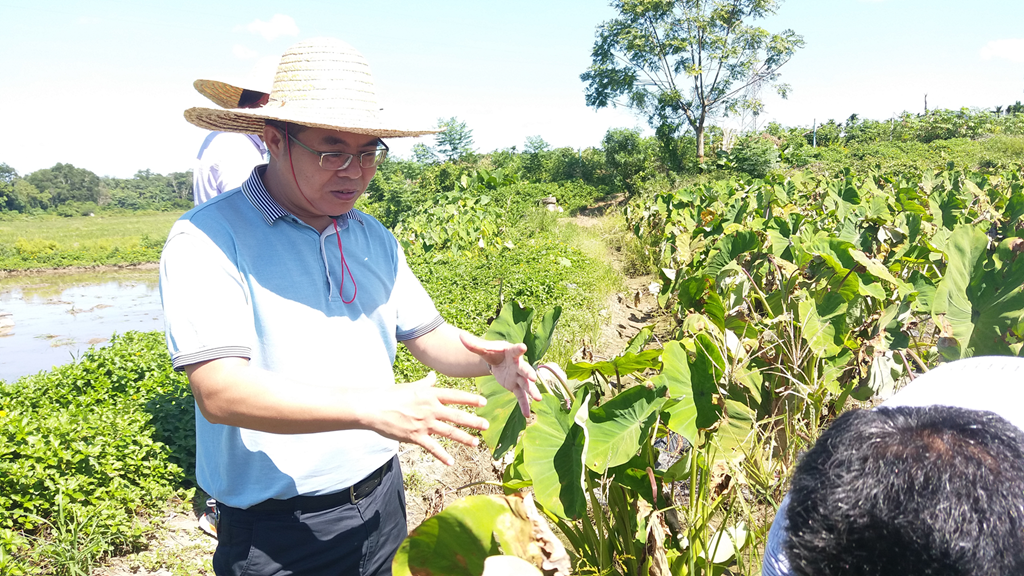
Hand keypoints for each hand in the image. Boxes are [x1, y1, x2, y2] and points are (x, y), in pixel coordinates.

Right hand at [368, 372, 488, 465]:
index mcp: (430, 395)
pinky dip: (442, 456)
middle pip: (456, 415)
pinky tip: (451, 462)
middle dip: (473, 421)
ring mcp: (424, 424)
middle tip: (486, 425)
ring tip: (475, 443)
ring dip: (464, 438)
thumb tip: (433, 376)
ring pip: (449, 432)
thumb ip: (425, 383)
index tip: (484, 402)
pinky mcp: (415, 437)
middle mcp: (430, 409)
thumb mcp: (411, 386)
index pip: (455, 396)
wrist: (373, 407)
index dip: (470, 399)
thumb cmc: (391, 394)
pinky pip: (432, 448)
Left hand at [460, 333, 541, 417]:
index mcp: (511, 353)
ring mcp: (518, 377)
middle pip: (525, 369)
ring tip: (538, 399)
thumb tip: (460, 335)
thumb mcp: (483, 348)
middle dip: (529, 374)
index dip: (519, 349)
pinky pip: (521, 397)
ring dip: (532, 391)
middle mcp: (518, 365)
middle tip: (534, 378)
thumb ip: (473, 344)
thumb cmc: (493, 352)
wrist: (497, 361)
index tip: (523, 347)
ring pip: (526, 385)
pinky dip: (524, 405)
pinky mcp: (515, 386)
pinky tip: (527, 415)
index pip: (515, 350)